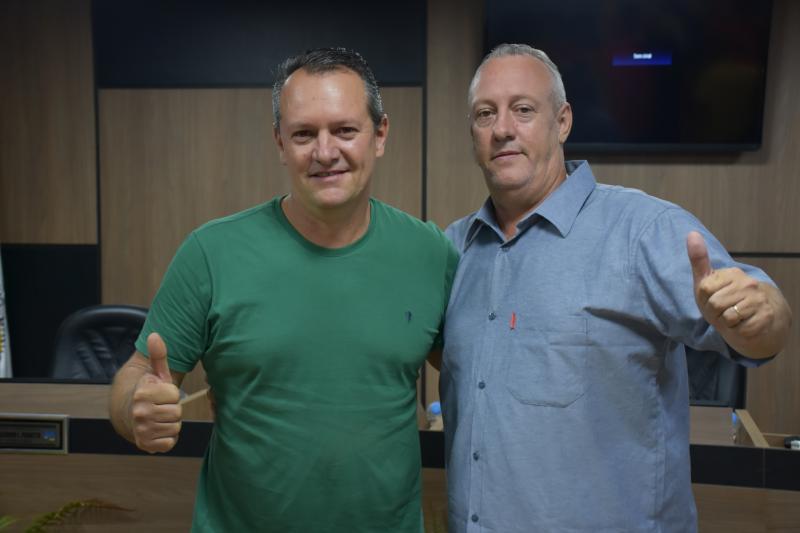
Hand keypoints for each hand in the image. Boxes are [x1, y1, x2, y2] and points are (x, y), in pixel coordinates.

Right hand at [130, 333, 181, 452]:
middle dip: (173, 410)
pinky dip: (168, 438)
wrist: (131, 414)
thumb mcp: (156, 373)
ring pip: (175, 428)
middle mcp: (139, 412)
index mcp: (143, 393)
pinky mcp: (145, 444)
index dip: (172, 395)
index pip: (174, 395)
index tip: (162, 394)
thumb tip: (155, 335)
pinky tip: (159, 430)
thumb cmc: (150, 392)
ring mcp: (141, 429)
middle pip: (176, 413)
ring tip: (160, 418)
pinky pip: (170, 443)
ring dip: (171, 424)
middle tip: (162, 407)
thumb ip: (159, 355)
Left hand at [687, 231, 787, 356]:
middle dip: (715, 313)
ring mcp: (759, 299)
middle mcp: (748, 283)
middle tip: (724, 311)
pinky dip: (738, 331)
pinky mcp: (765, 317)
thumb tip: (691, 233)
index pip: (704, 290)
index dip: (704, 300)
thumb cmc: (727, 300)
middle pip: (714, 305)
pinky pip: (740, 329)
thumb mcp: (708, 282)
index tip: (714, 299)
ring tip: (734, 318)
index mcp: (732, 273)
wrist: (759, 319)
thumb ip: (699, 260)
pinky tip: (745, 324)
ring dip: (727, 323)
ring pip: (727, 317)